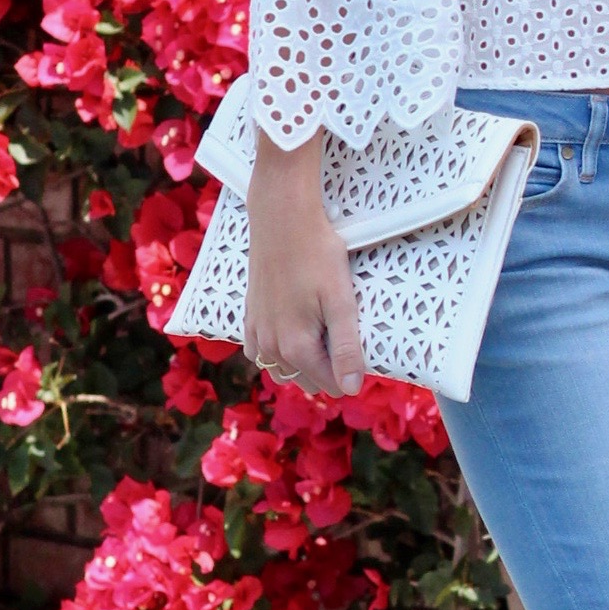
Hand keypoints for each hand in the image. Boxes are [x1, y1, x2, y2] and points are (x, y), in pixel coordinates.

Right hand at [244, 137, 365, 398]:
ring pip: (283, 369)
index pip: (331, 383)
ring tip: (320, 332)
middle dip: (327, 368)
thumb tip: (351, 390)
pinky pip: (261, 353)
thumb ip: (346, 348)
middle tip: (341, 332)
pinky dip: (278, 351)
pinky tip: (291, 331)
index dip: (351, 371)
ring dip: (302, 363)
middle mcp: (271, 348)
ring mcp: (256, 334)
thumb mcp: (341, 301)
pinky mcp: (249, 318)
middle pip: (307, 380)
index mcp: (296, 348)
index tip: (359, 344)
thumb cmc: (317, 255)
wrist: (281, 219)